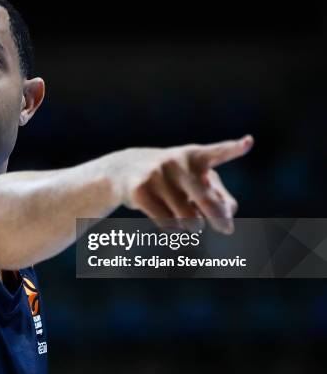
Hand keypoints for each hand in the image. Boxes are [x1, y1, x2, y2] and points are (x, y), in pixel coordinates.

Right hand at [118, 135, 253, 233]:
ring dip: (192, 225)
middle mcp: (177, 162)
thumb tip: (226, 217)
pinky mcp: (140, 191)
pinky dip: (173, 229)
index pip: (218, 152)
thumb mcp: (197, 180)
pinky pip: (167, 223)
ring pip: (188, 218)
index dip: (234, 148)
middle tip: (227, 230)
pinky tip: (169, 221)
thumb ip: (221, 198)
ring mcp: (157, 175)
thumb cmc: (173, 178)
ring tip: (187, 220)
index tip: (248, 143)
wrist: (124, 170)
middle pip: (206, 200)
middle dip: (219, 219)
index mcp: (196, 156)